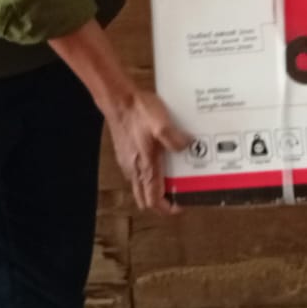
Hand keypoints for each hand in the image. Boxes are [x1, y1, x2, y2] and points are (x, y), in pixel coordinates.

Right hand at [106, 90, 191, 212]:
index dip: (167, 208)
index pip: (153, 200)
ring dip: (156, 187)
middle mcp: (135, 169)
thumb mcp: (162, 124)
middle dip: (162, 201)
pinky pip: (138, 172)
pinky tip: (160, 158)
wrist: (118, 99)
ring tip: (174, 176)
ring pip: (142, 185)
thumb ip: (175, 139)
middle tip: (179, 193)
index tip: (181, 205)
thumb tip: (188, 147)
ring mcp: (128, 162)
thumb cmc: (138, 112)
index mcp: (146, 166)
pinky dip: (150, 173)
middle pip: (146, 198)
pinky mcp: (126, 152)